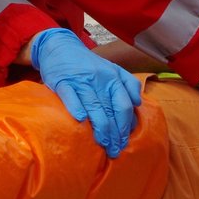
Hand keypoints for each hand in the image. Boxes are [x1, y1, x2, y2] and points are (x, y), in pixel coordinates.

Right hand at [31, 28, 143, 156]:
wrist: (60, 48)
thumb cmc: (89, 64)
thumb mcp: (113, 68)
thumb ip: (129, 83)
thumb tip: (138, 103)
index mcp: (113, 77)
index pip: (123, 105)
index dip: (125, 125)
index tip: (124, 142)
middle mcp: (99, 79)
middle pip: (110, 110)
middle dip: (114, 133)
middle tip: (114, 150)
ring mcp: (80, 81)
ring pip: (93, 106)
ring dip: (99, 128)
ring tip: (103, 145)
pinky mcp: (62, 82)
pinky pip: (70, 96)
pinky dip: (76, 107)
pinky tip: (81, 120)